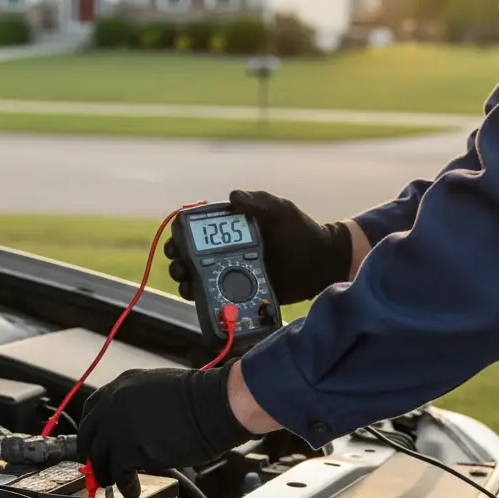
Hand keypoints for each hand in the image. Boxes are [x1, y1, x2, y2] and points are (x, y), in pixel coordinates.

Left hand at [77, 365, 253, 497]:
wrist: (212, 405)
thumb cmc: (198, 397)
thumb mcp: (157, 388)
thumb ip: (138, 403)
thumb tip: (134, 424)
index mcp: (121, 384)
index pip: (93, 409)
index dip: (93, 429)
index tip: (94, 441)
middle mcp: (113, 403)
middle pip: (89, 434)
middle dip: (91, 454)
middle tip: (97, 467)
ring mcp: (118, 426)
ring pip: (100, 457)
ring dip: (107, 473)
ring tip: (115, 483)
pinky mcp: (128, 449)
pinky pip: (118, 474)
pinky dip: (125, 486)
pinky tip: (132, 491)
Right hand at [164, 191, 353, 305]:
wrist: (322, 264)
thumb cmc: (302, 232)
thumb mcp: (280, 211)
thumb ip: (258, 202)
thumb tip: (232, 196)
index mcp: (232, 230)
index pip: (197, 232)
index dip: (180, 236)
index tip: (176, 243)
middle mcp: (226, 252)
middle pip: (190, 258)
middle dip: (177, 261)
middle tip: (179, 266)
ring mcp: (232, 275)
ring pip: (197, 280)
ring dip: (185, 282)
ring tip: (186, 283)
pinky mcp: (240, 294)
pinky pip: (216, 299)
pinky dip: (204, 301)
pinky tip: (199, 299)